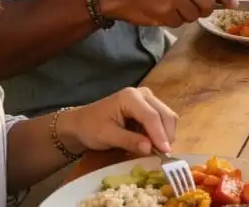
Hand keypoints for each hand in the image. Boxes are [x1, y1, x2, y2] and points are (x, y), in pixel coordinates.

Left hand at [58, 86, 176, 155]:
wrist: (81, 123)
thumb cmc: (90, 128)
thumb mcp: (106, 136)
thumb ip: (129, 141)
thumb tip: (150, 149)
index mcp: (130, 97)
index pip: (151, 116)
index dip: (160, 134)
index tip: (165, 152)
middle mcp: (143, 94)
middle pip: (164, 114)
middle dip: (166, 135)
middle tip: (163, 155)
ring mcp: (147, 99)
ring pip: (167, 116)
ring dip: (165, 134)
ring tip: (156, 150)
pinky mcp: (149, 106)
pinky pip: (162, 120)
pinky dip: (161, 133)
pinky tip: (153, 143)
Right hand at [100, 0, 236, 27]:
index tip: (234, 4)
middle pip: (208, 3)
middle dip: (203, 10)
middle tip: (191, 8)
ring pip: (194, 15)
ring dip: (185, 16)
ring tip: (169, 6)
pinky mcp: (164, 11)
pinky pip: (179, 23)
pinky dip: (172, 21)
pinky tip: (160, 11)